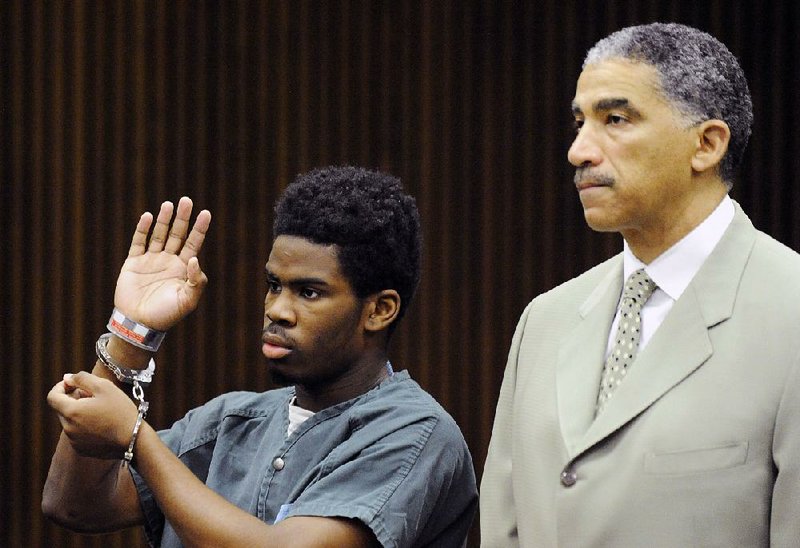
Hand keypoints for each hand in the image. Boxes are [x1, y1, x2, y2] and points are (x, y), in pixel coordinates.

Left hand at [47, 372, 139, 458]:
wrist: (134, 438)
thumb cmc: (120, 410)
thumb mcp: (104, 386)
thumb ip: (82, 378)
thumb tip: (67, 377)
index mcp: (71, 412)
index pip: (52, 396)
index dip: (60, 386)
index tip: (73, 383)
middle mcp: (68, 428)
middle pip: (61, 409)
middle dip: (72, 399)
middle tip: (93, 395)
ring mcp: (74, 441)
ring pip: (70, 421)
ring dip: (79, 413)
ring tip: (100, 410)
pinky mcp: (82, 449)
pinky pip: (77, 434)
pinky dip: (84, 426)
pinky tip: (102, 424)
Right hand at [114, 197, 210, 330]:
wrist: (139, 324)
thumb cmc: (167, 314)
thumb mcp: (188, 300)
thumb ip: (196, 280)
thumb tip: (195, 259)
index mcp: (183, 268)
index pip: (194, 243)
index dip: (199, 228)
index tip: (206, 213)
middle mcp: (168, 261)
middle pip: (178, 234)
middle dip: (182, 218)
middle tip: (187, 200)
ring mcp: (151, 260)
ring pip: (159, 235)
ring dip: (164, 220)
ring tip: (169, 204)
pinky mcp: (134, 263)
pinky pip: (139, 242)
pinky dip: (143, 230)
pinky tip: (148, 217)